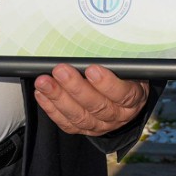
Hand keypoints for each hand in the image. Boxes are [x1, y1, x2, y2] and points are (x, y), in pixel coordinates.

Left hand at [33, 64, 148, 134]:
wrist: (127, 102)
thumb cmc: (126, 78)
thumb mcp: (130, 68)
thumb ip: (117, 63)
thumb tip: (94, 46)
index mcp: (133, 98)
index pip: (122, 93)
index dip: (106, 83)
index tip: (92, 69)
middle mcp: (118, 115)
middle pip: (97, 105)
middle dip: (75, 87)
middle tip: (60, 70)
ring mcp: (100, 125)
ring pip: (79, 116)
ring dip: (59, 98)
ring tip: (44, 82)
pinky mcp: (84, 129)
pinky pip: (67, 123)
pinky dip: (52, 109)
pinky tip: (42, 95)